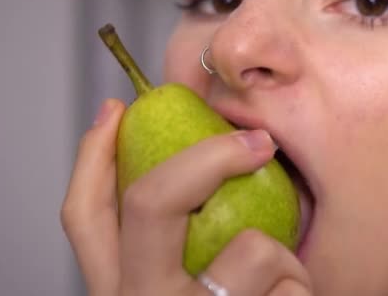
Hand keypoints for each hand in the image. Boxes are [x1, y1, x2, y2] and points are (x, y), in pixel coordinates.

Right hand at [60, 98, 311, 295]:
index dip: (93, 156)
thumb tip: (195, 173)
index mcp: (123, 291)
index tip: (117, 111)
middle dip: (208, 158)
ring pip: (248, 252)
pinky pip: (289, 290)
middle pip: (149, 203)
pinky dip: (303, 292)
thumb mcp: (191, 288)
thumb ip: (181, 245)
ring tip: (290, 285)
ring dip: (284, 257)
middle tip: (257, 142)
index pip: (84, 217)